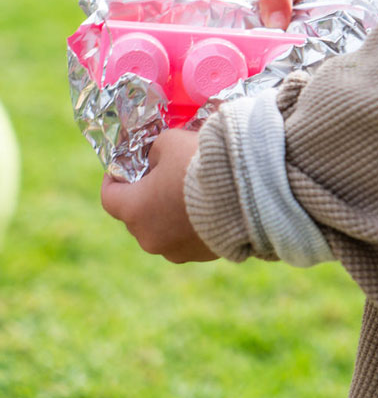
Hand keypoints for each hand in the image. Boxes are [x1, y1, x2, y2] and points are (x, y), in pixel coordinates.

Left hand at [101, 129, 217, 262]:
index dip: (113, 180)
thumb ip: (157, 150)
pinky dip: (195, 225)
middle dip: (146, 196)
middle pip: (138, 216)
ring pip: (165, 231)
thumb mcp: (171, 141)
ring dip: (171, 214)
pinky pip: (191, 238)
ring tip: (193, 193)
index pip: (109, 198)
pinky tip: (213, 206)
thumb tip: (158, 159)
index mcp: (135, 210)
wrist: (246, 191)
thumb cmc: (200, 164)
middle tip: (163, 177)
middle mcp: (150, 238)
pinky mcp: (204, 256)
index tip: (121, 169)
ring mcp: (178, 251)